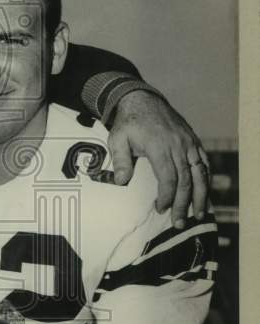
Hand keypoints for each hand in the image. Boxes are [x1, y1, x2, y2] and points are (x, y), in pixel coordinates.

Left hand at [108, 90, 209, 228]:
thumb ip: (120, 160)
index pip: (169, 176)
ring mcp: (189, 143)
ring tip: (199, 214)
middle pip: (186, 179)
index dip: (167, 196)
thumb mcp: (117, 138)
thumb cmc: (128, 123)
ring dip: (200, 195)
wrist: (142, 101)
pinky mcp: (193, 141)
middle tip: (179, 222)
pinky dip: (206, 179)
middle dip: (184, 203)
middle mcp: (178, 145)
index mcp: (159, 146)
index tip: (161, 209)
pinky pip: (204, 163)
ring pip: (200, 173)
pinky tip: (205, 194)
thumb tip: (121, 181)